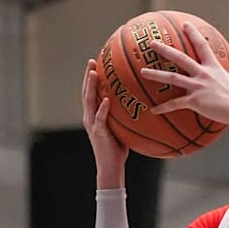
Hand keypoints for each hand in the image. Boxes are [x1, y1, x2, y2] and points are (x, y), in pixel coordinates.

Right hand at [82, 59, 128, 187]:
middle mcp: (90, 117)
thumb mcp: (123, 128)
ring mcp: (92, 125)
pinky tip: (107, 100)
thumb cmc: (119, 148)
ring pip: (89, 102)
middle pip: (86, 93)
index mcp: (95, 115)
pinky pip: (100, 119)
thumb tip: (142, 102)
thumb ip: (125, 115)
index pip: (92, 93)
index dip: (92, 78)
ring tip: (94, 74)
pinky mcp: (98, 133)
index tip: (97, 63)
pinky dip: (103, 109)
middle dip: (88, 76)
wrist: (111, 166)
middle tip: (92, 61)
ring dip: (91, 87)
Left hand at [140, 22, 228, 124]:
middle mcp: (202, 73)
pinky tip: (153, 110)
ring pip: (171, 77)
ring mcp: (197, 86)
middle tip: (152, 43)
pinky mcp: (194, 101)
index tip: (185, 24)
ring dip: (155, 74)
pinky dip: (163, 107)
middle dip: (164, 49)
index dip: (193, 34)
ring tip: (143, 72)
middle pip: (179, 58)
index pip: (201, 46)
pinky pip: (175, 103)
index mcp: (213, 67)